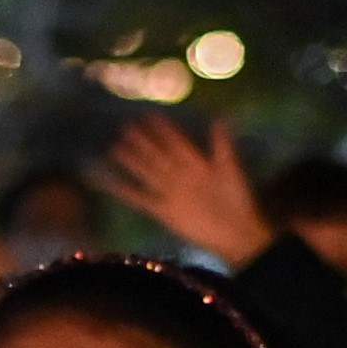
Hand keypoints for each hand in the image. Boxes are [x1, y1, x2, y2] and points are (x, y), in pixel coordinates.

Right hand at [98, 115, 269, 264]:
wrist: (236, 232)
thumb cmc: (237, 199)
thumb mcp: (230, 167)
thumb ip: (221, 143)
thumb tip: (219, 117)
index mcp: (197, 163)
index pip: (176, 142)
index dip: (164, 130)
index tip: (150, 115)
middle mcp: (180, 176)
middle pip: (157, 155)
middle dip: (143, 142)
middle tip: (126, 127)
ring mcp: (170, 192)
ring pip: (146, 173)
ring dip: (132, 161)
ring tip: (115, 148)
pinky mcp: (162, 210)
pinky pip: (139, 198)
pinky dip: (123, 190)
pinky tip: (109, 181)